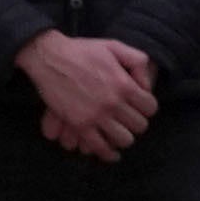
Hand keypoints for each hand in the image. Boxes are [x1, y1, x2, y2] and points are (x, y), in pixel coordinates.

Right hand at [22, 30, 162, 160]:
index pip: (150, 108)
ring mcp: (96, 116)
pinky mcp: (80, 125)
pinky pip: (100, 148)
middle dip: (136, 123)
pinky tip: (111, 153)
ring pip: (124, 140)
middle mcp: (113, 102)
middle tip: (128, 120)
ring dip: (124, 138)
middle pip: (139, 126)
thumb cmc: (81, 50)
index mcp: (124, 84)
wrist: (49, 57)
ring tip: (119, 133)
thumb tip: (146, 86)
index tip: (140, 107)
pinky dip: (108, 154)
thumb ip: (137, 60)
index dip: (147, 108)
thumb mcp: (114, 46)